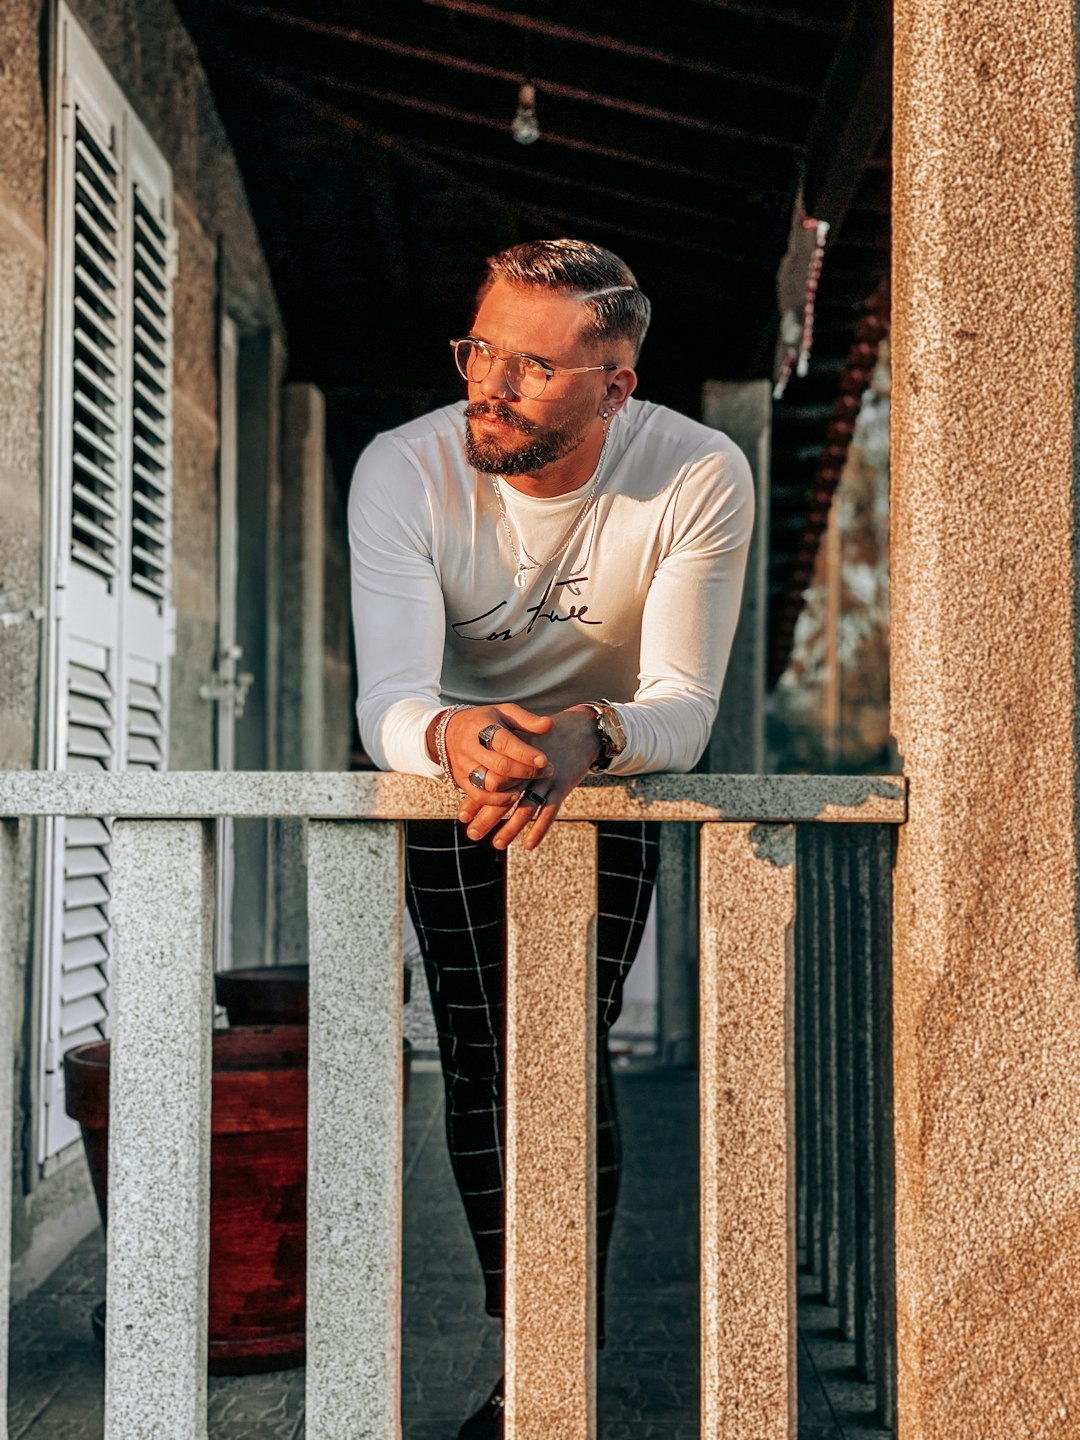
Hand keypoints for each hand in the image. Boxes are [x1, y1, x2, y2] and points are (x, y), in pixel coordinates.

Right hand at [441, 704, 554, 811]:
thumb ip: (526, 720)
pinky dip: (499, 800)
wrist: (449, 731)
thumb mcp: (504, 712)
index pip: (504, 742)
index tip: (545, 760)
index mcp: (482, 727)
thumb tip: (549, 725)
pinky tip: (515, 795)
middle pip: (500, 766)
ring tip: (531, 782)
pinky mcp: (461, 781)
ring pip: (490, 783)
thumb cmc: (486, 721)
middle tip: (548, 770)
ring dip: (514, 786)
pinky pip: (480, 796)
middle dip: (527, 771)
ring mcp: (465, 766)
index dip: (525, 753)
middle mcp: (470, 748)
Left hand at [458, 707, 599, 850]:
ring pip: (525, 807)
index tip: (462, 816)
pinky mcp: (562, 786)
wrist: (582, 729)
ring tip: (497, 844)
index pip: (490, 782)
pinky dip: (539, 829)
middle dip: (487, 817)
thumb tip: (482, 781)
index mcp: (514, 758)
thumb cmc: (548, 738)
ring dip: (510, 828)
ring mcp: (545, 779)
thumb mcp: (523, 740)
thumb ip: (505, 757)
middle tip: (472, 834)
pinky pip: (549, 811)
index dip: (475, 799)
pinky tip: (528, 845)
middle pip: (503, 796)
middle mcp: (527, 769)